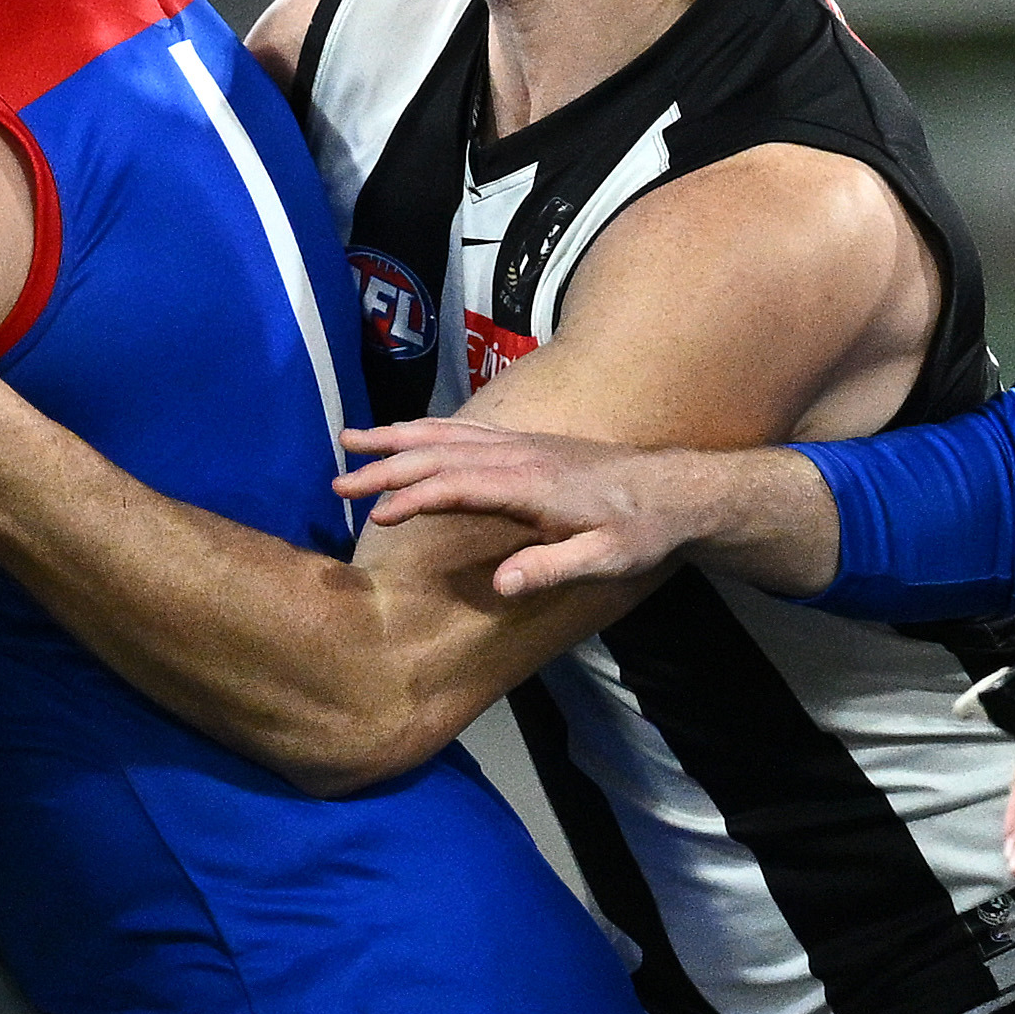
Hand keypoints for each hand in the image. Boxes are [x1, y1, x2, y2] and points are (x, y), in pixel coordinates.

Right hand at [335, 419, 692, 597]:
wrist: (677, 488)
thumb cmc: (642, 529)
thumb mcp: (608, 559)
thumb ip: (554, 568)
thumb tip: (499, 584)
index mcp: (531, 484)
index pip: (457, 484)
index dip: (414, 498)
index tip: (378, 517)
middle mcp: (517, 455)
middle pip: (438, 454)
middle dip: (384, 467)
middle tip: (337, 484)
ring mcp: (518, 444)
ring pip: (445, 433)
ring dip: (394, 437)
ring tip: (349, 441)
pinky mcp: (523, 442)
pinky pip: (461, 429)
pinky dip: (423, 430)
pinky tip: (403, 434)